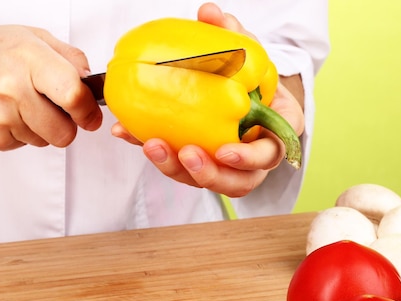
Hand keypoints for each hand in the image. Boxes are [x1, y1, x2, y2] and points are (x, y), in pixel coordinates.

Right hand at [0, 24, 102, 149]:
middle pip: (63, 132)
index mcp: (28, 59)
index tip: (89, 113)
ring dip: (40, 128)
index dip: (87, 110)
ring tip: (18, 104)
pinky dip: (18, 133)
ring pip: (44, 141)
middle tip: (54, 110)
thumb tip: (91, 82)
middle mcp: (13, 90)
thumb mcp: (28, 37)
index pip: (73, 95)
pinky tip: (2, 112)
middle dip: (66, 125)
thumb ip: (67, 57)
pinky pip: (21, 145)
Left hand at [111, 3, 304, 197]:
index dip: (247, 159)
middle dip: (207, 173)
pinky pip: (176, 165)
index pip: (267, 156)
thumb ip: (234, 36)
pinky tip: (127, 132)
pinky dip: (154, 151)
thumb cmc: (254, 79)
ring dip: (175, 167)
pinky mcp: (196, 165)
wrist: (249, 95)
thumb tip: (209, 12)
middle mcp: (251, 162)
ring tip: (151, 145)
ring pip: (202, 181)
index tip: (224, 151)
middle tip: (185, 153)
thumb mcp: (248, 54)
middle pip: (234, 183)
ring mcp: (224, 169)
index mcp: (273, 137)